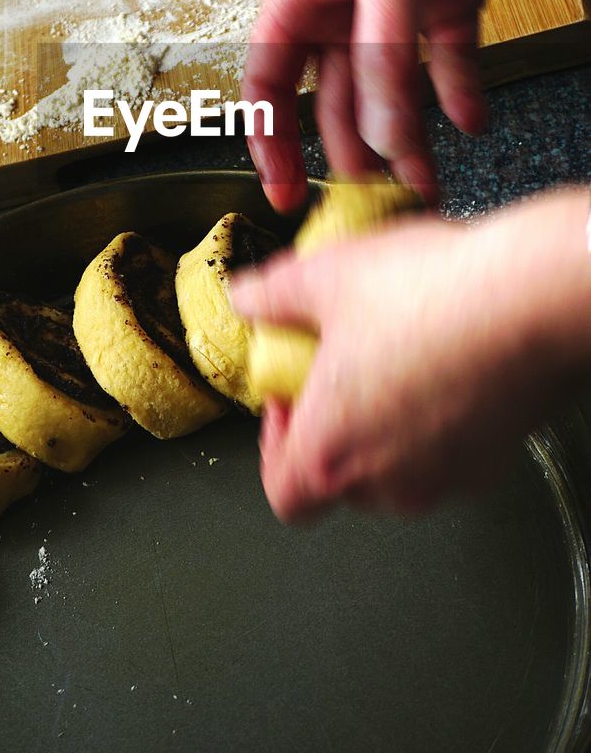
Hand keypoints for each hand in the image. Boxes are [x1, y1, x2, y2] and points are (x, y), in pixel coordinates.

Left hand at [230, 189, 590, 519]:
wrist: (530, 295)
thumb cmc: (428, 292)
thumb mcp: (322, 277)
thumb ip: (269, 294)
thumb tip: (245, 296)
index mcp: (332, 451)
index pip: (284, 497)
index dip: (274, 449)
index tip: (287, 399)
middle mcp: (390, 482)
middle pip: (341, 484)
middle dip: (332, 428)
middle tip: (339, 369)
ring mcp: (448, 478)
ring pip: (397, 473)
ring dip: (385, 428)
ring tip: (392, 358)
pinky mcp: (494, 460)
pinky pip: (449, 456)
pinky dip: (436, 423)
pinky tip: (442, 361)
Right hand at [242, 0, 540, 208]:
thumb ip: (384, 56)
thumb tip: (382, 140)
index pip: (269, 83)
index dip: (270, 140)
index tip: (284, 194)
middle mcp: (343, 5)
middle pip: (335, 98)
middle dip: (352, 148)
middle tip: (377, 197)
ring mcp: (397, 5)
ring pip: (392, 90)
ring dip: (409, 134)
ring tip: (430, 180)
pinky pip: (447, 62)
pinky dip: (458, 94)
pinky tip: (471, 121)